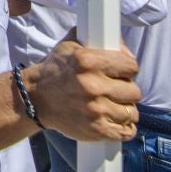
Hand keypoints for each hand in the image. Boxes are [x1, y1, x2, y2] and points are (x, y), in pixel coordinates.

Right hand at [25, 40, 142, 141]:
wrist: (36, 99)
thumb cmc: (56, 71)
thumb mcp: (71, 45)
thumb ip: (98, 40)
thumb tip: (125, 49)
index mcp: (89, 61)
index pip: (131, 67)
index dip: (127, 69)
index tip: (121, 72)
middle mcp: (93, 85)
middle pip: (134, 91)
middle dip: (126, 90)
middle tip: (113, 90)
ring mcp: (96, 110)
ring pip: (131, 113)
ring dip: (123, 110)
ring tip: (111, 105)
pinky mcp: (97, 130)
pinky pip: (127, 132)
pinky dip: (123, 128)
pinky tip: (114, 121)